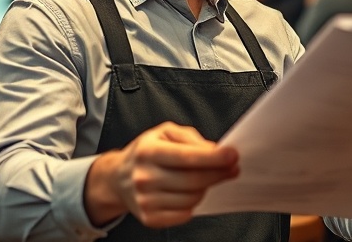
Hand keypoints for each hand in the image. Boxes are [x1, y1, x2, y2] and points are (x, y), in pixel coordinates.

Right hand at [85, 122, 238, 227]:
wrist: (119, 178)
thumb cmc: (147, 152)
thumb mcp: (165, 133)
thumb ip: (191, 139)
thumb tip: (215, 151)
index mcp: (148, 151)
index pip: (187, 157)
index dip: (214, 158)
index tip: (233, 156)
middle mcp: (144, 176)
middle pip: (193, 181)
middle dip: (219, 174)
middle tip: (232, 168)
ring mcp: (145, 200)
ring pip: (192, 199)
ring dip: (205, 188)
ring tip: (202, 178)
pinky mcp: (149, 218)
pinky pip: (184, 214)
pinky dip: (192, 204)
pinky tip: (188, 192)